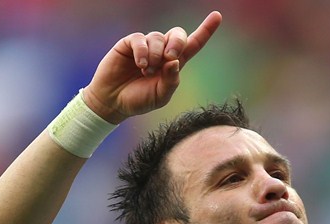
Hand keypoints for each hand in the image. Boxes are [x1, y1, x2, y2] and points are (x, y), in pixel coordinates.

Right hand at [81, 11, 222, 123]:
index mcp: (175, 64)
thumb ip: (171, 81)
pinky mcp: (129, 44)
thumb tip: (175, 62)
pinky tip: (140, 65)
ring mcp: (146, 46)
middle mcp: (162, 51)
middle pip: (178, 34)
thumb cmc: (139, 99)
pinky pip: (140, 39)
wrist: (113, 101)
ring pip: (159, 37)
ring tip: (146, 71)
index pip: (193, 44)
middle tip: (170, 58)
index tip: (217, 16)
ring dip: (156, 55)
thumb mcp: (160, 96)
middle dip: (177, 43)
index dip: (206, 30)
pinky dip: (143, 52)